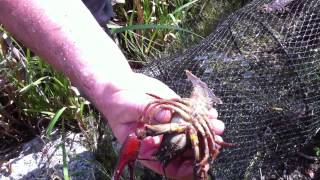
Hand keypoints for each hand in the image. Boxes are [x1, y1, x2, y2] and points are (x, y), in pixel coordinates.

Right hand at [99, 73, 224, 178]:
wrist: (120, 86)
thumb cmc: (117, 102)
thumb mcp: (128, 107)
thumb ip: (146, 112)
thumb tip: (166, 116)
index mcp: (147, 148)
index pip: (168, 165)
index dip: (184, 168)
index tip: (200, 162)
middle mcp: (162, 139)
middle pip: (185, 151)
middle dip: (202, 147)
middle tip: (216, 141)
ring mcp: (171, 125)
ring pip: (192, 134)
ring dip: (207, 131)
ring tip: (218, 126)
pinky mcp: (176, 111)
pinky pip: (192, 116)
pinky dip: (203, 115)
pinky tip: (212, 113)